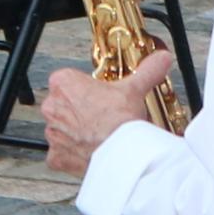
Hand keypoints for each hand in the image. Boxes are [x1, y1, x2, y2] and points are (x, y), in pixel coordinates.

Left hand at [42, 50, 173, 172]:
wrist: (122, 155)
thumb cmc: (120, 120)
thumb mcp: (135, 88)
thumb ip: (147, 70)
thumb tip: (161, 58)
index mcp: (64, 83)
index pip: (70, 80)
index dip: (88, 88)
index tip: (100, 95)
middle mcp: (52, 107)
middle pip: (65, 104)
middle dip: (81, 110)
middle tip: (102, 115)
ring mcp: (52, 132)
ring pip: (62, 129)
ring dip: (76, 131)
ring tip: (99, 134)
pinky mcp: (55, 155)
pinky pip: (61, 153)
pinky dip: (73, 154)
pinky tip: (90, 150)